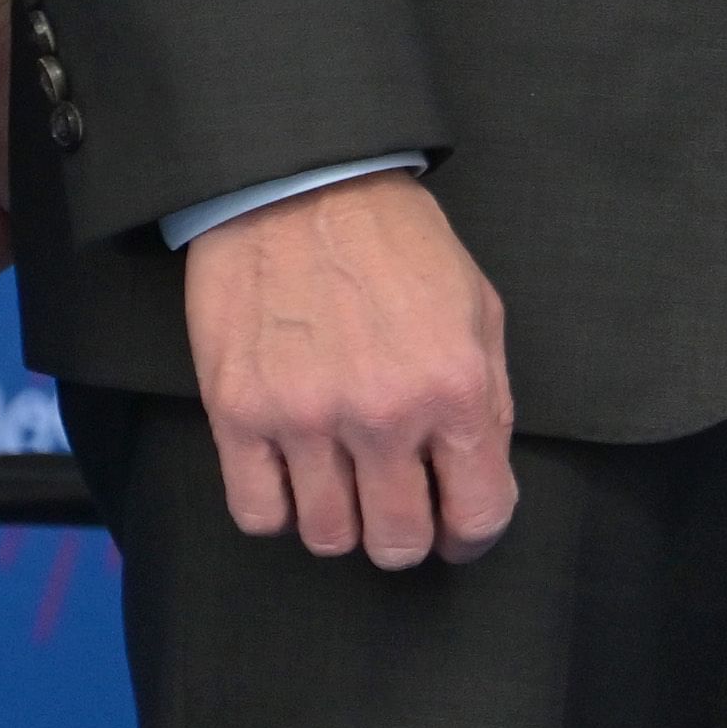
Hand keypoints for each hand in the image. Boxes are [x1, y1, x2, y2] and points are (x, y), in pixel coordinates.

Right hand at [181, 173, 516, 563]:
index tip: (459, 528)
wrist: (302, 183)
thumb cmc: (398, 244)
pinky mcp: (238, 414)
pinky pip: (257, 515)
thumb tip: (477, 478)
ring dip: (342, 522)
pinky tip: (293, 474)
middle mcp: (382, 414)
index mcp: (453, 388)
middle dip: (406, 536)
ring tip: (344, 481)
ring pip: (327, 538)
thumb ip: (488, 401)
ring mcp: (304, 418)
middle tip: (399, 506)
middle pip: (397, 544)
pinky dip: (278, 509)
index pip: (478, 515)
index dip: (472, 534)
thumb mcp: (478, 309)